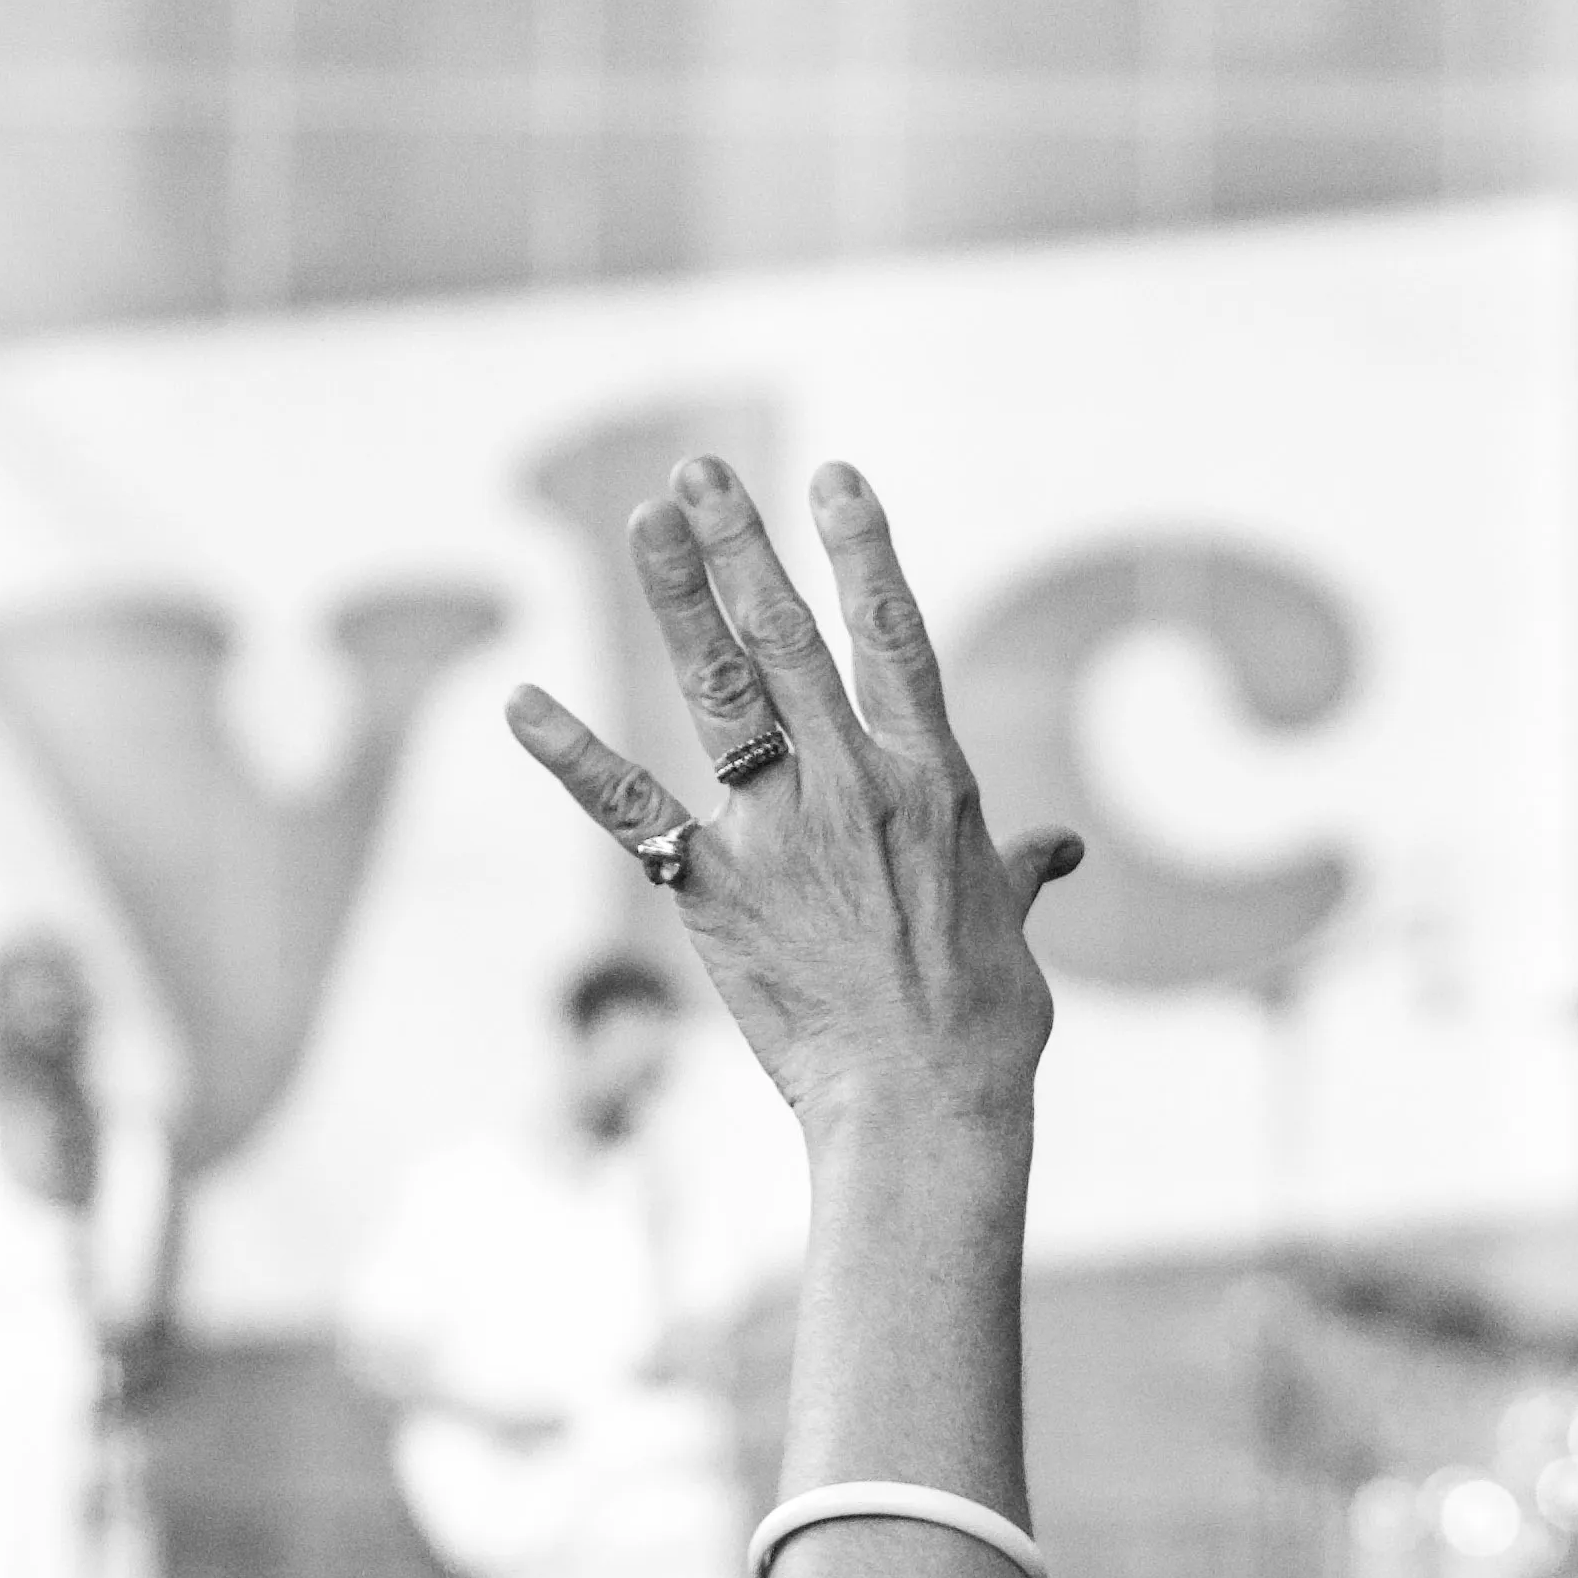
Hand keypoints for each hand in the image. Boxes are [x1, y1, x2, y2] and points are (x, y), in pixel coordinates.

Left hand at [504, 461, 1081, 1148]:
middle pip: (789, 639)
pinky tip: (522, 702)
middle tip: (703, 473)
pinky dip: (572, 755)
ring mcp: (779, 833)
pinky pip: (630, 810)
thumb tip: (1054, 853)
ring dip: (678, 598)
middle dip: (745, 546)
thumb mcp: (1009, 928)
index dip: (862, 550)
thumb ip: (1017, 870)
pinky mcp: (712, 891)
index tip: (833, 478)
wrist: (923, 1104)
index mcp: (932, 783)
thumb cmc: (983, 1025)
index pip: (893, 637)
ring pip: (720, 692)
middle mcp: (853, 786)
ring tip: (645, 520)